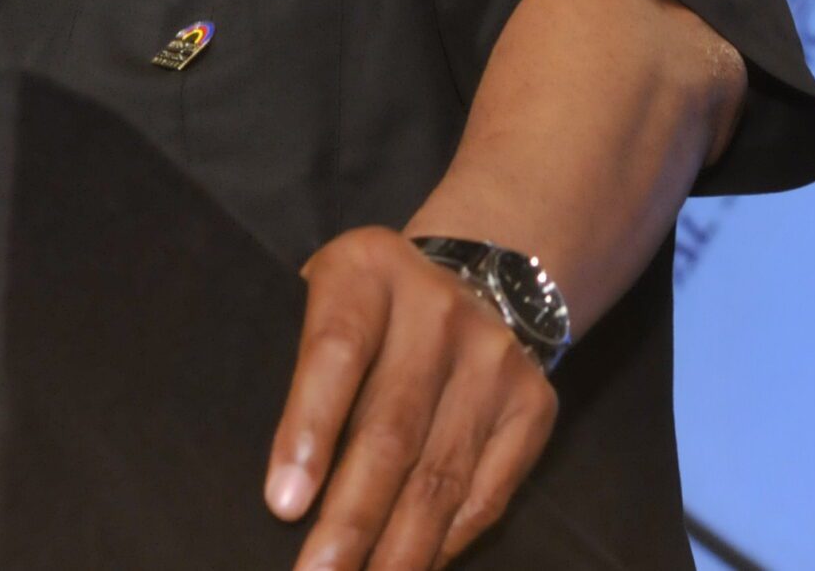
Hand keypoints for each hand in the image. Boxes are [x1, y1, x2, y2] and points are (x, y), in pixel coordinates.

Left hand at [266, 227, 558, 570]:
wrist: (476, 280)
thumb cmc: (365, 312)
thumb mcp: (322, 305)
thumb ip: (298, 371)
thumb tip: (281, 496)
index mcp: (369, 272)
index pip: (337, 350)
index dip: (309, 429)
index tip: (284, 504)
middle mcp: (440, 310)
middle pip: (392, 430)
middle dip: (350, 520)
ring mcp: (494, 358)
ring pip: (440, 475)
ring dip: (397, 551)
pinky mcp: (533, 403)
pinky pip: (487, 493)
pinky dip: (445, 544)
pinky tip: (410, 570)